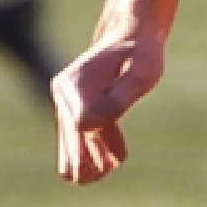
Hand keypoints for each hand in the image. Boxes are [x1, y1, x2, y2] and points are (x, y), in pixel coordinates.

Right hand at [54, 26, 166, 183]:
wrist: (131, 35)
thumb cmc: (141, 55)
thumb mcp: (143, 75)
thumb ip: (119, 99)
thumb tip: (94, 125)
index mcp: (76, 85)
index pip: (83, 128)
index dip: (101, 144)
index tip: (120, 156)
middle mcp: (63, 92)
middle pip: (71, 142)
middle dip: (89, 161)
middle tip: (109, 171)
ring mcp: (64, 98)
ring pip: (68, 144)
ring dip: (87, 161)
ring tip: (107, 170)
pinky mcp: (70, 104)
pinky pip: (72, 137)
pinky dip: (88, 151)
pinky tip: (110, 161)